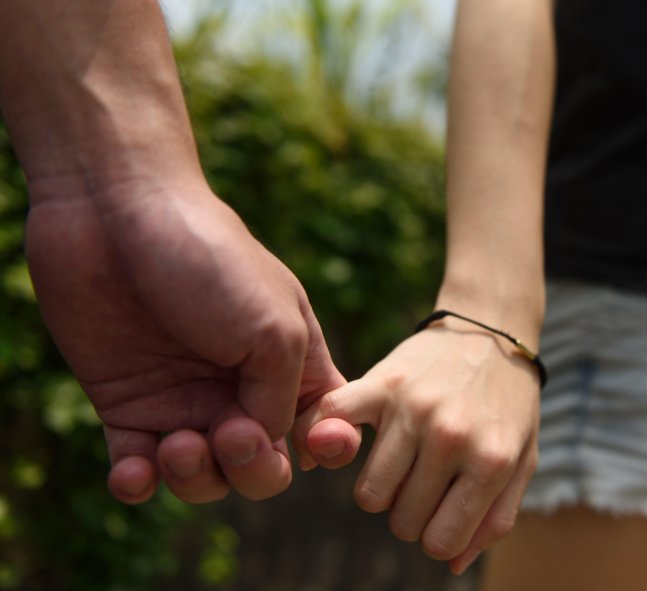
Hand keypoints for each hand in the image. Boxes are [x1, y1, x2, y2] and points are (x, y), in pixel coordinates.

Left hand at [26, 179, 359, 503]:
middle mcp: (242, 389)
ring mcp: (185, 400)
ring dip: (196, 478)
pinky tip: (135, 470)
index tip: (317, 442)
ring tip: (176, 443)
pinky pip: (138, 470)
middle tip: (230, 434)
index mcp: (293, 364)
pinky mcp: (127, 405)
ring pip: (205, 478)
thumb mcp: (276, 328)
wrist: (114, 213)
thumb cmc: (211, 260)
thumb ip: (283, 400)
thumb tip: (262, 446)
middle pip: (264, 468)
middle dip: (255, 471)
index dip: (329, 447)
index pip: (324, 427)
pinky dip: (138, 483)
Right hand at [294, 320, 539, 574]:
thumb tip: (451, 563)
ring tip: (403, 463)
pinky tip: (336, 450)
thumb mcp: (522, 460)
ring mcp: (412, 408)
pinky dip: (320, 442)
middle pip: (402, 522)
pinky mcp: (381, 382)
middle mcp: (450, 436)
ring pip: (370, 494)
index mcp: (491, 460)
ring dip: (383, 489)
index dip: (439, 536)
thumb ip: (495, 518)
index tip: (444, 513)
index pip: (440, 542)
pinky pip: (330, 423)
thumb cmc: (509, 404)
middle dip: (413, 512)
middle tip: (428, 482)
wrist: (493, 329)